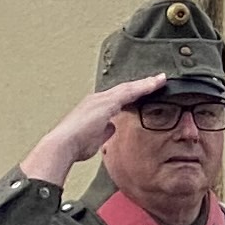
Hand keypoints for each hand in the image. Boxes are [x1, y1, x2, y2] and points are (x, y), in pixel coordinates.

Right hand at [21, 75, 167, 186]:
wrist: (63, 145)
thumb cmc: (75, 146)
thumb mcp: (95, 138)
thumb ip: (105, 131)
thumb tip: (112, 128)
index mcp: (94, 108)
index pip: (118, 98)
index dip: (133, 93)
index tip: (146, 90)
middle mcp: (97, 100)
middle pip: (124, 89)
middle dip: (141, 85)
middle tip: (158, 79)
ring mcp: (101, 100)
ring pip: (128, 88)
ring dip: (145, 83)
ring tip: (161, 79)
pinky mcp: (106, 103)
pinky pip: (129, 92)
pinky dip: (143, 87)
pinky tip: (155, 84)